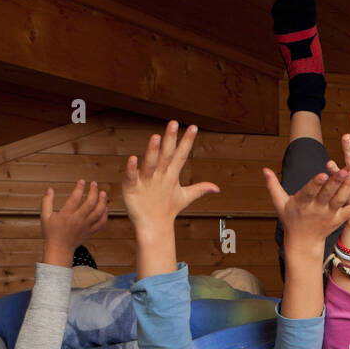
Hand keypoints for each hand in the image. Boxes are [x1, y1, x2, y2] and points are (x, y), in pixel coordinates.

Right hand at [41, 179, 109, 263]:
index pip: (75, 198)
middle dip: (93, 191)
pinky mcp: (91, 232)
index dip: (79, 188)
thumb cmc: (51, 232)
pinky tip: (104, 207)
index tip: (82, 181)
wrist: (60, 249)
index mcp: (66, 215)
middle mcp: (77, 220)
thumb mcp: (44, 216)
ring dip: (102, 201)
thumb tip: (50, 189)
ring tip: (103, 192)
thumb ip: (46, 201)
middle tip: (94, 183)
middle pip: (90, 203)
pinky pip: (102, 223)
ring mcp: (86, 226)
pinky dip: (105, 214)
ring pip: (98, 212)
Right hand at [122, 122, 219, 237]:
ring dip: (152, 151)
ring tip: (156, 137)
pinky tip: (133, 158)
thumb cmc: (167, 209)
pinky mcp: (133, 188)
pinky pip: (133, 177)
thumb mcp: (185, 197)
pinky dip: (132, 169)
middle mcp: (159, 174)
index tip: (194, 127)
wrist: (153, 226)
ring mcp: (146, 180)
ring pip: (150, 163)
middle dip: (170, 140)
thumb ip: (199, 189)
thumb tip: (217, 188)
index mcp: (171, 174)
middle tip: (174, 123)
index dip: (187, 142)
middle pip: (166, 155)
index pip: (181, 155)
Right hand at [262, 167, 349, 251]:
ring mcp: (329, 215)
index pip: (309, 192)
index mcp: (302, 204)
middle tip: (343, 170)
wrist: (303, 242)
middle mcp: (317, 209)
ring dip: (347, 189)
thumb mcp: (279, 204)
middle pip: (327, 194)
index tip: (322, 174)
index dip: (316, 184)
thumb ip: (273, 186)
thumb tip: (264, 169)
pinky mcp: (338, 220)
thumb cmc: (291, 219)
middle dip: (335, 183)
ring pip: (339, 201)